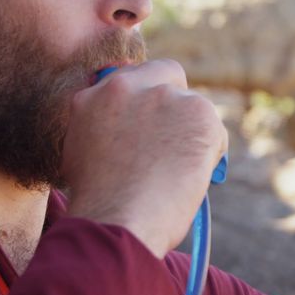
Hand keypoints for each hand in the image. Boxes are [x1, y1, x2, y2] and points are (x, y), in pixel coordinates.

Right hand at [61, 59, 227, 257]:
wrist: (118, 221)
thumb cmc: (100, 205)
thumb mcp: (81, 155)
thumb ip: (103, 128)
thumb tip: (128, 132)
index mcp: (95, 96)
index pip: (130, 78)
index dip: (145, 99)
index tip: (153, 119)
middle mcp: (128, 86)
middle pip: (166, 73)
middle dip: (175, 98)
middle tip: (179, 133)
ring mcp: (164, 96)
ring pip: (192, 106)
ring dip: (191, 133)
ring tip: (177, 173)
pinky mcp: (198, 112)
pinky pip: (213, 131)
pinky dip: (209, 153)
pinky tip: (192, 178)